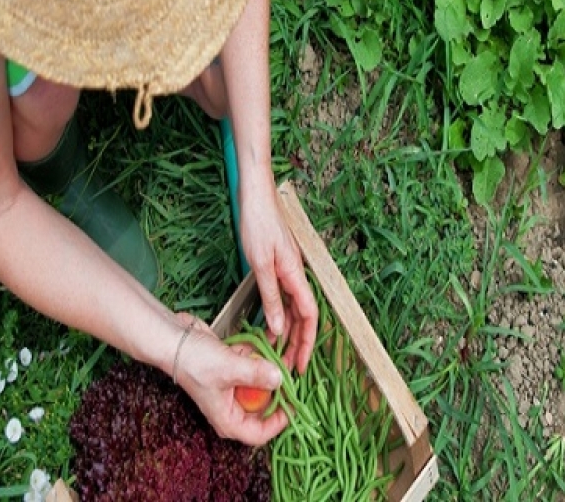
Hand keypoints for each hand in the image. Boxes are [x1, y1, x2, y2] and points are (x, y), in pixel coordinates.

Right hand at [171, 313, 287, 445]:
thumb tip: (281, 379)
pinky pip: (253, 366)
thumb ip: (256, 374)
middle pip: (265, 407)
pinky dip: (258, 354)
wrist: (172, 337)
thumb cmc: (193, 361)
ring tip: (280, 353)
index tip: (294, 403)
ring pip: (261, 384)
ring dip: (270, 367)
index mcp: (228, 419)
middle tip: (290, 372)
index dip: (280, 421)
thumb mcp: (229, 368)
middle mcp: (231, 407)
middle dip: (278, 388)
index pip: (260, 433)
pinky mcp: (232, 369)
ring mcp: (232, 387)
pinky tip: (262, 342)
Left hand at [238, 184, 317, 373]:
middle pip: (303, 317)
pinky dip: (279, 314)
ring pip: (293, 308)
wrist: (255, 195)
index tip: (302, 365)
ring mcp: (289, 269)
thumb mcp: (260, 264)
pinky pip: (284, 297)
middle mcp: (296, 274)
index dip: (307, 343)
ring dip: (287, 331)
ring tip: (277, 352)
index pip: (309, 317)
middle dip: (298, 344)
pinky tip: (269, 325)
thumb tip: (280, 328)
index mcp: (296, 275)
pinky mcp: (279, 265)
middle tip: (287, 368)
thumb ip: (271, 297)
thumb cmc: (258, 224)